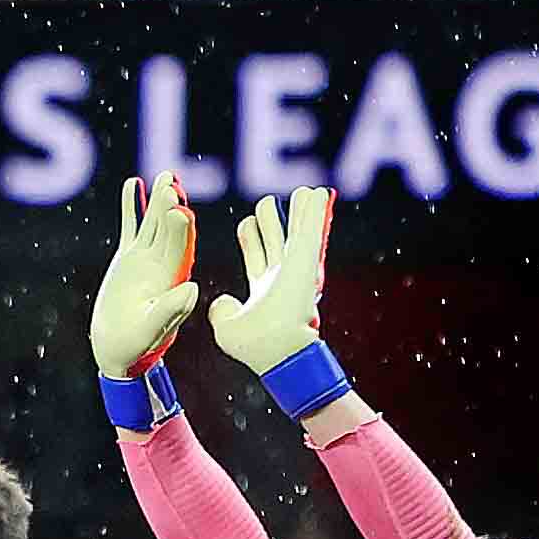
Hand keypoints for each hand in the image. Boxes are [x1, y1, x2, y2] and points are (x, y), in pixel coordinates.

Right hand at [88, 177, 197, 382]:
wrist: (115, 348)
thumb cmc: (136, 344)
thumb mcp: (154, 328)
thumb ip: (172, 308)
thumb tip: (192, 287)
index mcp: (173, 278)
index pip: (179, 248)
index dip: (180, 228)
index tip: (179, 210)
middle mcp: (162, 263)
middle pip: (168, 229)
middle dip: (169, 207)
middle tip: (170, 184)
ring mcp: (145, 258)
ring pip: (152, 222)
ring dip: (156, 200)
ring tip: (163, 176)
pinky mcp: (128, 258)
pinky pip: (130, 226)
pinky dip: (131, 206)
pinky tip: (133, 184)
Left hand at [209, 187, 335, 384]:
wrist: (279, 347)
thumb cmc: (254, 345)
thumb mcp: (226, 329)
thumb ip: (221, 311)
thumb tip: (221, 301)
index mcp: (262, 289)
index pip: (256, 253)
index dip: (250, 235)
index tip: (247, 224)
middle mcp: (281, 276)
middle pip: (276, 237)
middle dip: (270, 218)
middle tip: (267, 203)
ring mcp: (296, 265)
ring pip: (298, 229)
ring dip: (300, 209)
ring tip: (304, 192)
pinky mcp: (306, 256)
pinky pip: (313, 225)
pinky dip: (315, 209)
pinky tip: (318, 192)